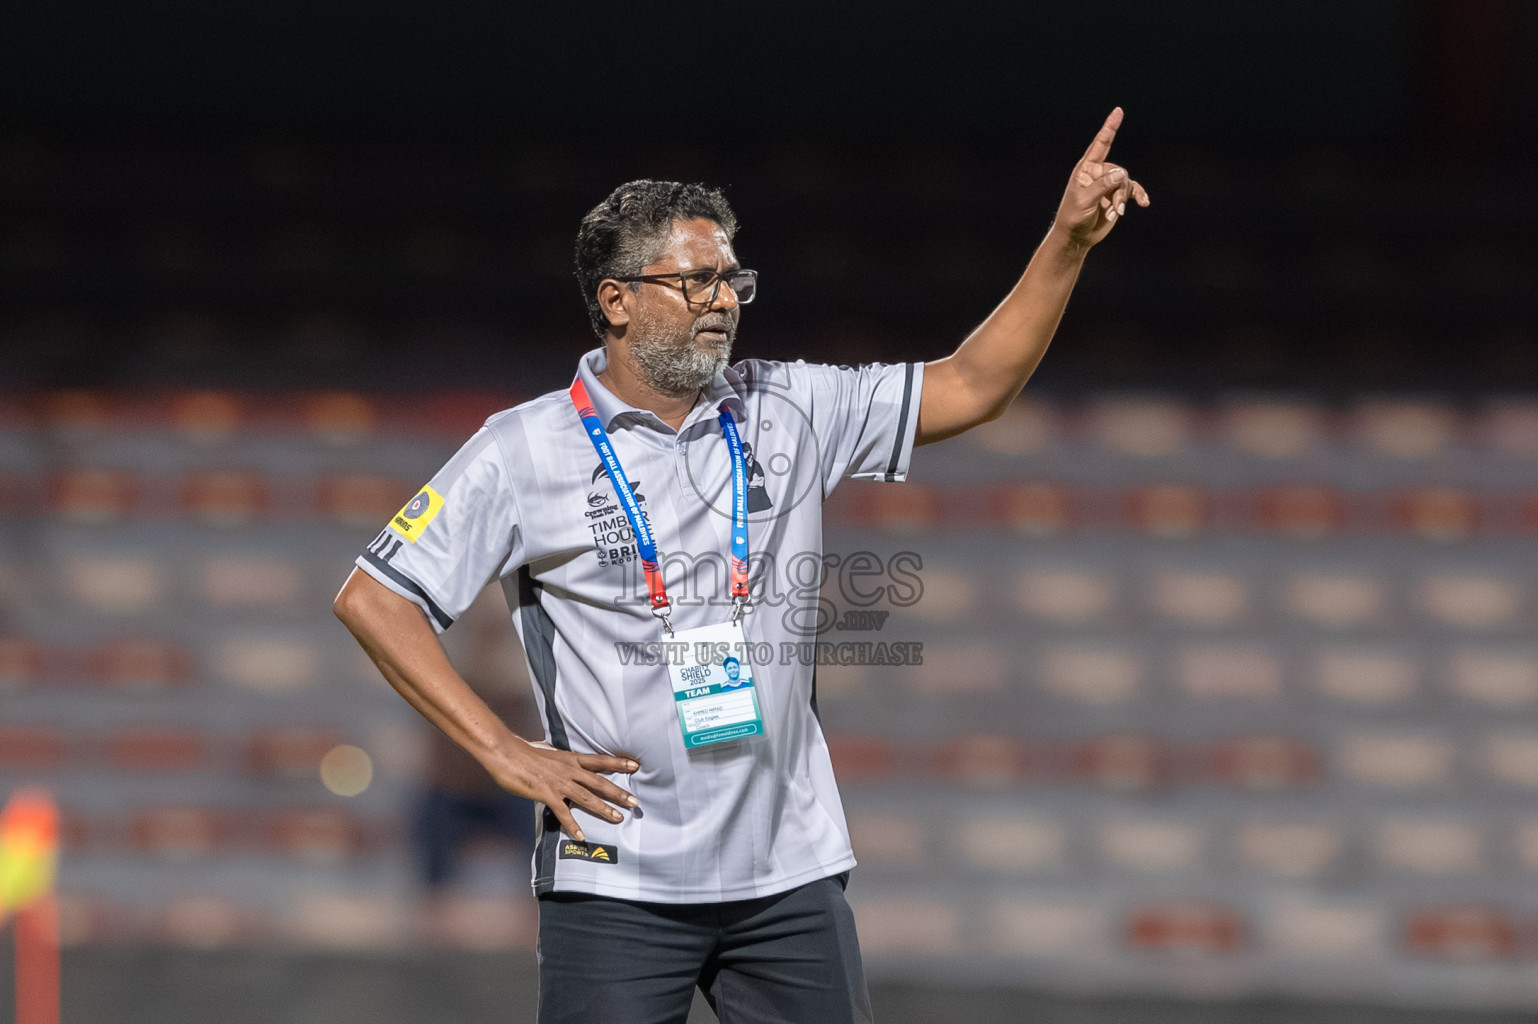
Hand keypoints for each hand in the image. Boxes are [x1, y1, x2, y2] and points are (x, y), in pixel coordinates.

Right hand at [494, 740, 639, 842]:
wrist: (506, 753)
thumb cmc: (523, 752)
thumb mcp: (548, 752)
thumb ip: (559, 761)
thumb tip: (563, 762)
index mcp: (570, 759)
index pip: (600, 760)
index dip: (618, 762)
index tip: (635, 765)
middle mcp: (569, 770)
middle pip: (599, 782)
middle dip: (618, 792)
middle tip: (635, 801)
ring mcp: (558, 782)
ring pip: (586, 797)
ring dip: (603, 808)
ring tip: (617, 818)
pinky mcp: (546, 794)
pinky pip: (563, 812)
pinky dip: (572, 825)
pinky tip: (581, 835)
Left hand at [1054, 107, 1149, 247]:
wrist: (1077, 236)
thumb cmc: (1074, 217)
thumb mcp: (1085, 201)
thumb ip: (1102, 186)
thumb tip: (1121, 174)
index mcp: (1086, 169)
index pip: (1100, 144)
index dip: (1110, 127)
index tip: (1118, 111)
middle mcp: (1099, 172)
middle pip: (1119, 171)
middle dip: (1119, 191)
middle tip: (1113, 208)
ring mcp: (1109, 184)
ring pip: (1126, 183)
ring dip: (1123, 199)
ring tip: (1116, 213)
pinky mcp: (1117, 195)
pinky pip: (1133, 190)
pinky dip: (1138, 196)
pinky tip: (1144, 203)